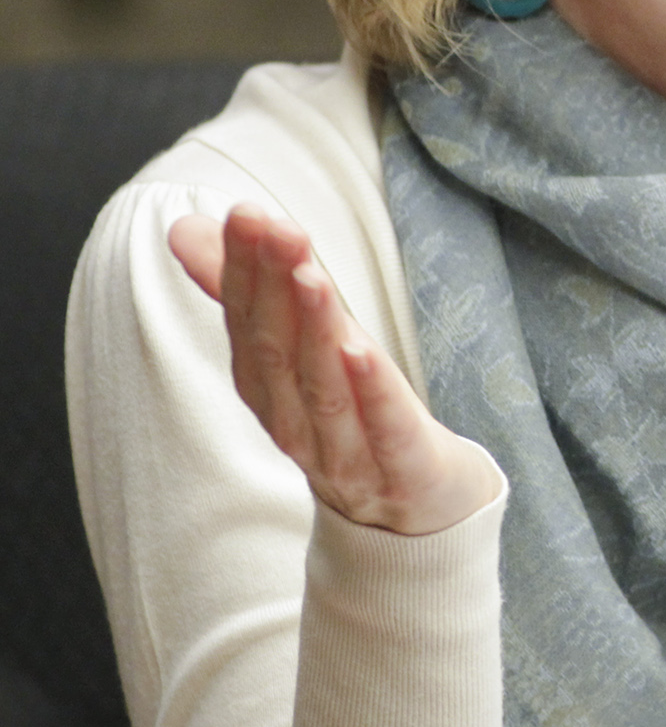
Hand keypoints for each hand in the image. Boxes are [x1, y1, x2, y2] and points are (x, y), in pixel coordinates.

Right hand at [168, 204, 500, 535]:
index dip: (245, 270)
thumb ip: (248, 292)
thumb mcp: (302, 352)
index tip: (245, 213)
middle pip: (278, 351)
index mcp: (270, 392)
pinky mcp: (401, 472)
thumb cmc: (352, 416)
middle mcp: (297, 424)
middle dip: (273, 285)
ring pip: (323, 388)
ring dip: (314, 329)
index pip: (250, 325)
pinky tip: (362, 349)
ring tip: (310, 274)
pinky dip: (370, 391)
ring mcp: (346, 454)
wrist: (417, 513)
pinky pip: (382, 429)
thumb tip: (186, 228)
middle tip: (272, 225)